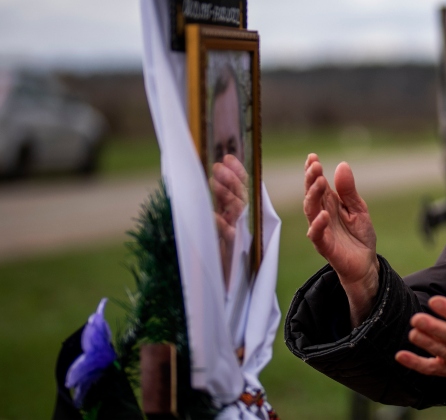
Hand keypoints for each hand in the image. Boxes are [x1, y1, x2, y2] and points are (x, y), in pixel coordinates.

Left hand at [211, 154, 247, 285]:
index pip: (241, 189)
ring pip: (237, 210)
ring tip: (213, 180)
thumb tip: (205, 183)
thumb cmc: (212, 258)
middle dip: (232, 179)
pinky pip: (227, 234)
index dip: (237, 173)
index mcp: (236, 216)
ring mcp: (238, 236)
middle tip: (218, 165)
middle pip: (241, 196)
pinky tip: (211, 214)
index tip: (228, 157)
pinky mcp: (232, 251)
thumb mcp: (210, 228)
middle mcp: (240, 223)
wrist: (219, 288)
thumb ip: (213, 208)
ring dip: (226, 194)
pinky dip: (218, 223)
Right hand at [304, 154, 377, 325]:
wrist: (366, 263)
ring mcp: (322, 230)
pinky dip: (318, 225)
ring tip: (319, 182)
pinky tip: (324, 214)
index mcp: (330, 204)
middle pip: (312, 195)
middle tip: (314, 165)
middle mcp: (322, 215)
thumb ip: (349, 190)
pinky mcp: (325, 246)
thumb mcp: (359, 208)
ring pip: (311, 211)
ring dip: (313, 196)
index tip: (312, 157)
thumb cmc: (359, 235)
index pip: (318, 184)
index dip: (313, 171)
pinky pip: (317, 235)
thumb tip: (342, 165)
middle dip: (311, 179)